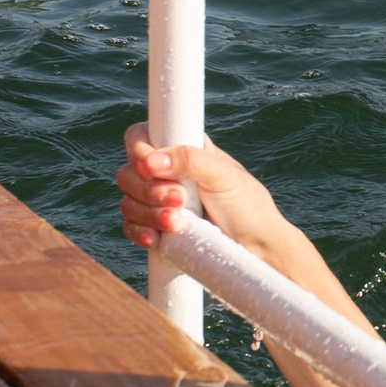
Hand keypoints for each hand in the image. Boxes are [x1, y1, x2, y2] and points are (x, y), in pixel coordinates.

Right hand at [117, 125, 285, 259]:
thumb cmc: (248, 207)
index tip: (149, 168)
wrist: (257, 249)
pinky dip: (140, 232)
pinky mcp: (156, 228)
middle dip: (149, 190)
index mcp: (183, 149)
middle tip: (180, 200)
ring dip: (148, 213)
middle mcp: (167, 173)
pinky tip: (157, 238)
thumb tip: (153, 160)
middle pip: (128, 173)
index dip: (138, 151)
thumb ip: (191, 160)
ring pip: (128, 201)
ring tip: (179, 222)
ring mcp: (158, 202)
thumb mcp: (225, 177)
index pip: (142, 137)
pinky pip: (130, 227)